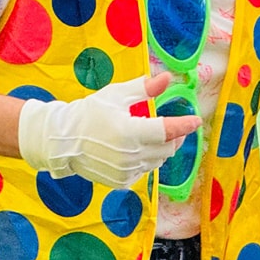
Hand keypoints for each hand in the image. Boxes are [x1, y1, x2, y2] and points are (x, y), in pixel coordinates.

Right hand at [17, 73, 200, 187]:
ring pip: (158, 160)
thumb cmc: (90, 112)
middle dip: (175, 136)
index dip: (184, 125)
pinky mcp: (121, 181)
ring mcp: (126, 171)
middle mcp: (130, 155)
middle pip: (167, 148)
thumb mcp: (116, 95)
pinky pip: (145, 170)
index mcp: (129, 131)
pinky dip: (147, 159)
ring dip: (162, 148)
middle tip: (173, 126)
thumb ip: (144, 89)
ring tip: (153, 136)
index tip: (197, 120)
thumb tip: (168, 78)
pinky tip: (137, 149)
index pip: (166, 130)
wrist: (63, 140)